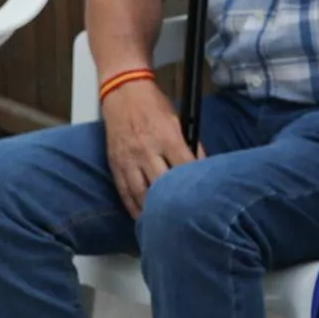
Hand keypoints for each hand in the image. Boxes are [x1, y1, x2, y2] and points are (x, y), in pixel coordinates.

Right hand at [102, 79, 194, 214]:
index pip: (185, 169)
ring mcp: (129, 158)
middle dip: (173, 204)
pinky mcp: (115, 163)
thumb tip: (201, 166)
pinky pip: (123, 191)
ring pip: (141, 193)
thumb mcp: (179, 120)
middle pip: (162, 186)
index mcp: (167, 138)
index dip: (195, 186)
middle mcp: (147, 150)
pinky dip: (132, 206)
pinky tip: (140, 216)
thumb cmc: (153, 105)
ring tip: (162, 225)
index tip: (203, 199)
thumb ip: (190, 144)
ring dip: (151, 211)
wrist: (123, 91)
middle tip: (185, 219)